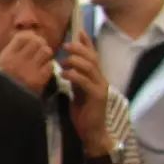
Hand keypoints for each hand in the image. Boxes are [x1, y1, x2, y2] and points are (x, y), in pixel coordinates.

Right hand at [0, 31, 54, 94]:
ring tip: (42, 61)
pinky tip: (43, 72)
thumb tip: (28, 36)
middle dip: (40, 45)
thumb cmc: (2, 84)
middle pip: (37, 41)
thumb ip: (12, 51)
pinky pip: (50, 65)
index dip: (30, 37)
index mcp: (7, 56)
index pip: (22, 37)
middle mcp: (18, 61)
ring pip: (46, 51)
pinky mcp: (39, 80)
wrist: (4, 105)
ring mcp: (29, 70)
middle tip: (39, 52)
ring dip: (46, 55)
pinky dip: (48, 67)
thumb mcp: (0, 65)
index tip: (31, 41)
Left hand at [59, 35, 109, 154]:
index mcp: (96, 78)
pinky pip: (85, 81)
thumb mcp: (77, 93)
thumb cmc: (84, 114)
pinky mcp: (97, 96)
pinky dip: (74, 75)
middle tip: (65, 45)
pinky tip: (65, 74)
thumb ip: (76, 81)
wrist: (92, 132)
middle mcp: (101, 79)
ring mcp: (100, 87)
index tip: (78, 31)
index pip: (93, 56)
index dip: (87, 43)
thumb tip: (67, 68)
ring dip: (75, 60)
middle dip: (79, 48)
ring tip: (62, 61)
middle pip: (92, 57)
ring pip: (90, 66)